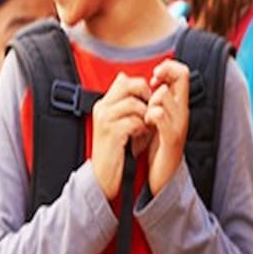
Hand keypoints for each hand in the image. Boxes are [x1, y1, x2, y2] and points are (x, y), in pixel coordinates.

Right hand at [90, 73, 150, 199]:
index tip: (149, 103)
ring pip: (135, 104)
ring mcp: (105, 119)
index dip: (142, 88)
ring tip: (144, 129)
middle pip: (131, 85)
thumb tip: (140, 91)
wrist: (103, 174)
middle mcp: (103, 107)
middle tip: (149, 114)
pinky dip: (142, 129)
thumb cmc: (116, 149)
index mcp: (105, 103)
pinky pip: (135, 121)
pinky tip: (139, 137)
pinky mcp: (111, 132)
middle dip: (146, 98)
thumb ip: (127, 107)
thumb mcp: (120, 123)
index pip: (125, 80)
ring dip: (146, 117)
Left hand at [145, 59, 189, 195]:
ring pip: (165, 96)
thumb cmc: (159, 148)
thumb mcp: (159, 120)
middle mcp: (183, 112)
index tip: (154, 75)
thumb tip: (152, 80)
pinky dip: (151, 115)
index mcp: (179, 106)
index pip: (183, 73)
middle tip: (151, 83)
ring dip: (151, 99)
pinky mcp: (171, 138)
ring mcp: (179, 125)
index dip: (169, 67)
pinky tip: (145, 122)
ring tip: (145, 112)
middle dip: (163, 74)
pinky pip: (161, 117)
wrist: (163, 176)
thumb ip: (158, 101)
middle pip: (181, 77)